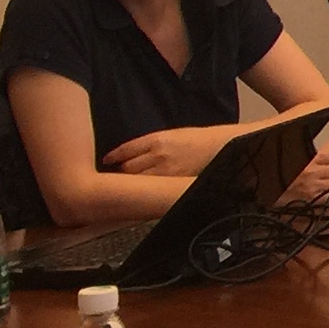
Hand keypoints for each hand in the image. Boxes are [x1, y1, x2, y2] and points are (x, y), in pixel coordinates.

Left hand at [102, 127, 229, 178]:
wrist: (221, 147)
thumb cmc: (199, 140)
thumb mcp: (173, 134)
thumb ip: (152, 144)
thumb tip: (133, 154)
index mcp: (157, 139)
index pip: (126, 149)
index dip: (114, 156)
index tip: (107, 161)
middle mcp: (158, 154)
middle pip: (128, 167)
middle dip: (121, 172)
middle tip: (116, 176)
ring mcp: (166, 170)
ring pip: (138, 180)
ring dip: (131, 183)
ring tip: (128, 187)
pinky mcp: (174, 181)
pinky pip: (152, 188)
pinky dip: (146, 190)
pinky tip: (144, 192)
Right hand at [278, 143, 328, 206]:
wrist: (265, 180)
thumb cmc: (277, 166)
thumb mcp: (294, 153)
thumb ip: (309, 151)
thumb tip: (323, 150)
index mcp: (309, 157)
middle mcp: (312, 170)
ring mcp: (311, 185)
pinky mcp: (309, 197)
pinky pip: (327, 196)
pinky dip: (327, 193)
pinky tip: (322, 191)